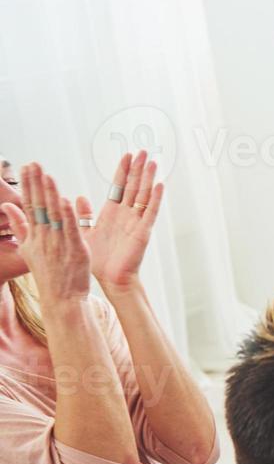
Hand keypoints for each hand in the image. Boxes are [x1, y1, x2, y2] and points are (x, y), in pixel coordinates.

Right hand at [0, 164, 92, 308]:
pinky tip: (64, 199)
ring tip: (47, 175)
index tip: (27, 168)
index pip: (30, 206)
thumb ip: (20, 227)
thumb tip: (8, 207)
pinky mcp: (75, 251)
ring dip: (50, 194)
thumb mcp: (29, 249)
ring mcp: (59, 244)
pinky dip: (67, 215)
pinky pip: (70, 231)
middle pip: (39, 206)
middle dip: (36, 184)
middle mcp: (44, 238)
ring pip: (54, 215)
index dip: (28, 186)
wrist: (62, 300)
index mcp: (35, 236)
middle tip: (34, 164)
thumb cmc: (49, 274)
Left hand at [85, 151, 164, 292]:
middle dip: (137, 168)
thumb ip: (83, 215)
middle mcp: (126, 215)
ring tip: (152, 162)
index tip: (126, 155)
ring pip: (143, 195)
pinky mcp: (143, 232)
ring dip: (148, 178)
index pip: (119, 186)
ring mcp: (136, 222)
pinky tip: (159, 185)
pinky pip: (150, 212)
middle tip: (143, 151)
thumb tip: (78, 197)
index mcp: (112, 213)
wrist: (110, 279)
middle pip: (133, 186)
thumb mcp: (85, 233)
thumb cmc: (99, 261)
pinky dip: (155, 198)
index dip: (123, 170)